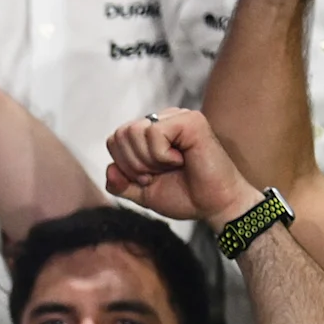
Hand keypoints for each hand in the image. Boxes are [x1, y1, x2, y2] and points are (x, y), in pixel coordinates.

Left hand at [104, 108, 262, 227]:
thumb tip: (110, 169)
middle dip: (134, 164)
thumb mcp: (142, 193)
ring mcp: (177, 117)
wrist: (214, 205)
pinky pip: (154, 133)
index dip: (124, 166)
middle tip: (158, 174)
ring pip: (134, 132)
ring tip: (170, 167)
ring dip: (148, 160)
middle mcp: (162, 120)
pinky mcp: (191, 120)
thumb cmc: (184, 196)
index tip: (148, 178)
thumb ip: (120, 184)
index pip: (114, 140)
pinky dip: (161, 155)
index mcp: (150, 133)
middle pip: (121, 134)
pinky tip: (181, 160)